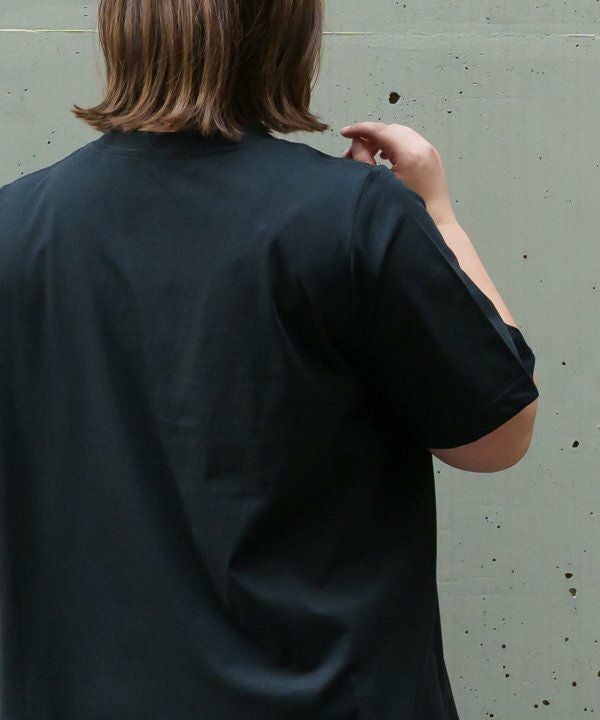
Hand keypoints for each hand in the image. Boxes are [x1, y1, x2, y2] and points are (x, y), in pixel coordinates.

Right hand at [340, 121, 456, 225]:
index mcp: (410, 154)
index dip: (359, 130)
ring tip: (367, 155)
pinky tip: (385, 158)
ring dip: (382, 140)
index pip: (380, 131)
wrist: (436, 227)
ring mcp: (430, 152)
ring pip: (400, 134)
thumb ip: (364, 161)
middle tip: (353, 150)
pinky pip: (410, 142)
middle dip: (370, 136)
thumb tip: (357, 144)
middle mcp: (423, 148)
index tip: (344, 133)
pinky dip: (394, 144)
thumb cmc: (406, 213)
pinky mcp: (432, 159)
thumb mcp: (380, 185)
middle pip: (390, 130)